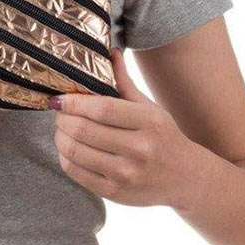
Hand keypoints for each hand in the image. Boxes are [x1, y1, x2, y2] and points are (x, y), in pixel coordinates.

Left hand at [49, 47, 194, 206]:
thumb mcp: (149, 107)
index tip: (59, 98)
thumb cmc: (163, 135)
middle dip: (63, 119)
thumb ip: (124, 82)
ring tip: (61, 130)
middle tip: (58, 113)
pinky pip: (77, 173)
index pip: (101, 109)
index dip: (73, 102)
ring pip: (76, 152)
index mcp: (149, 122)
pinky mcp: (116, 193)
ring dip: (60, 138)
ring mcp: (127, 174)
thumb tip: (108, 51)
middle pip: (85, 130)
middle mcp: (140, 149)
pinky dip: (65, 158)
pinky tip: (68, 149)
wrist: (186, 177)